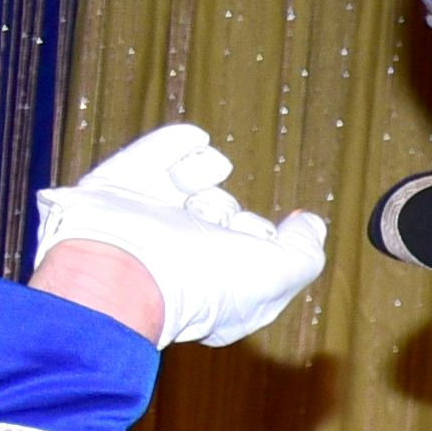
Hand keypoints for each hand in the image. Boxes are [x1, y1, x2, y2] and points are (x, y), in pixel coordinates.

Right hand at [31, 124, 325, 351]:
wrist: (120, 266)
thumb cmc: (200, 280)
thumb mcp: (277, 275)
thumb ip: (303, 252)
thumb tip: (310, 224)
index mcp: (217, 287)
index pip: (257, 247)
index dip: (264, 238)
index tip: (256, 239)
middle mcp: (180, 254)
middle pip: (227, 211)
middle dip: (228, 212)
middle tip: (212, 226)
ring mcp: (149, 218)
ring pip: (198, 180)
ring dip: (205, 178)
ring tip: (189, 194)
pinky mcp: (120, 186)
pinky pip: (160, 151)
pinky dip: (180, 143)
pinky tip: (196, 143)